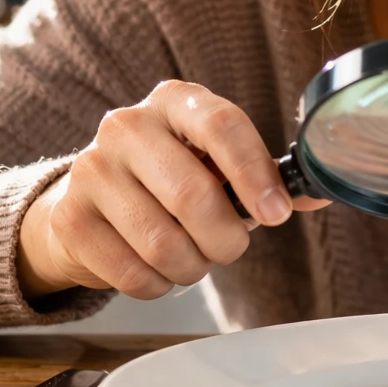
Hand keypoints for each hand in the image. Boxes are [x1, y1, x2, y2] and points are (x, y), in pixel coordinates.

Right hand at [17, 80, 330, 298]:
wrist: (92, 202)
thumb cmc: (172, 179)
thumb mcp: (220, 165)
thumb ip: (268, 179)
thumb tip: (317, 194)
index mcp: (175, 101)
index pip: (222, 126)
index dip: (254, 174)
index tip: (276, 214)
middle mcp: (127, 125)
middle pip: (192, 194)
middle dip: (226, 238)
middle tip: (230, 248)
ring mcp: (91, 170)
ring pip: (162, 242)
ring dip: (192, 267)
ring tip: (193, 259)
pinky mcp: (70, 219)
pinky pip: (132, 273)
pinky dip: (159, 285)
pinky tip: (158, 269)